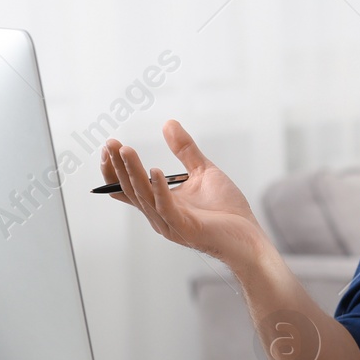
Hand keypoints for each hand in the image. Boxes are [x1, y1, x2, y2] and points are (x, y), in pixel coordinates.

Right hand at [101, 119, 268, 268]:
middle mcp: (159, 215)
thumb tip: (168, 123)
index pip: (128, 188)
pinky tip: (155, 170)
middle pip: (130, 190)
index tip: (110, 147)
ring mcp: (171, 223)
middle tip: (110, 143)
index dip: (114, 169)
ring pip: (144, 196)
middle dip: (118, 166)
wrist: (248, 236)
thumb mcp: (203, 171)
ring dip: (133, 172)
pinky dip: (160, 189)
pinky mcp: (186, 228)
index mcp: (160, 203)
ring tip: (126, 150)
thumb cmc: (226, 210)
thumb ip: (184, 150)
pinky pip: (167, 208)